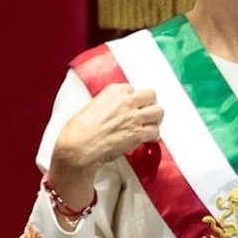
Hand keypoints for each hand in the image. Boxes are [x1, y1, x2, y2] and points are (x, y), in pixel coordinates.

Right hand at [47, 84, 163, 208]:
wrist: (79, 148)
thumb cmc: (79, 131)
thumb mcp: (91, 106)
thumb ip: (107, 103)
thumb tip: (113, 109)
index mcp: (114, 91)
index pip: (132, 89)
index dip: (133, 99)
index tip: (132, 106)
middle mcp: (126, 101)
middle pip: (150, 95)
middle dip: (149, 104)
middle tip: (146, 112)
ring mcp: (134, 117)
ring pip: (158, 112)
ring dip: (155, 119)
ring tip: (150, 124)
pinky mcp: (138, 134)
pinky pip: (155, 132)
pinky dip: (153, 136)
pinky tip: (147, 139)